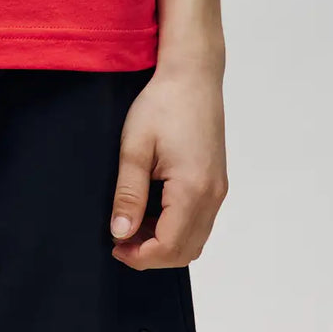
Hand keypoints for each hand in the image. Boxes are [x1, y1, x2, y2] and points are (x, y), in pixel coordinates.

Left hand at [108, 58, 228, 269]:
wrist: (192, 75)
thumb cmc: (162, 103)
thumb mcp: (135, 146)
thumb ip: (129, 193)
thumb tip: (120, 232)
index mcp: (193, 188)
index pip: (170, 246)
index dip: (140, 256)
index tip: (114, 247)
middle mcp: (213, 194)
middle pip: (186, 250)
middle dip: (152, 254)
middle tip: (120, 239)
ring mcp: (218, 188)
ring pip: (196, 238)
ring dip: (165, 241)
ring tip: (133, 223)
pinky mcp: (217, 180)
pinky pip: (201, 220)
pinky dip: (177, 226)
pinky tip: (153, 209)